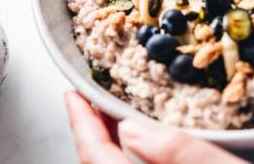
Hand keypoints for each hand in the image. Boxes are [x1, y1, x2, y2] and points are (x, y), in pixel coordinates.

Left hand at [64, 91, 247, 163]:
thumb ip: (179, 153)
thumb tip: (131, 130)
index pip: (97, 159)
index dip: (82, 125)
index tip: (74, 95)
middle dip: (92, 132)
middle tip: (90, 100)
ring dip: (109, 147)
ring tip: (112, 117)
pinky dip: (129, 161)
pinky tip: (141, 149)